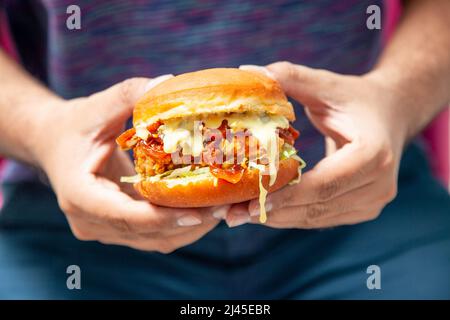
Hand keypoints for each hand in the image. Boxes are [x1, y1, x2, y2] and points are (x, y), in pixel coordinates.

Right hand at [32, 76, 221, 252]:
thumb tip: (169, 82)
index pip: (124, 215)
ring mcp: (101, 229)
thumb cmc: (76, 123)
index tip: (197, 213)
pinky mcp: (114, 228)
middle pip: (145, 233)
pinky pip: (151, 236)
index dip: (162, 218)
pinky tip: (201, 209)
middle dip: (185, 224)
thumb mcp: (99, 106)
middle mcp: (88, 220)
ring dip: (187, 230)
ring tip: (219, 209)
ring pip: (152, 241)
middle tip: (222, 207)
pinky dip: (177, 227)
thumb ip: (130, 94)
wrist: (52, 142)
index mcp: (79, 194)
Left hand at [226, 62, 407, 227]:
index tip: (250, 199)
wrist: (391, 114)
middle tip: (232, 213)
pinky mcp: (365, 209)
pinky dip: (292, 216)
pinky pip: (322, 218)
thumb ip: (290, 77)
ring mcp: (374, 201)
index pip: (324, 183)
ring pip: (317, 218)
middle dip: (273, 211)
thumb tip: (248, 73)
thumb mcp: (325, 85)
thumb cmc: (355, 98)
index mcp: (374, 154)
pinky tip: (264, 210)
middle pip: (318, 206)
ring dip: (278, 218)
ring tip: (239, 215)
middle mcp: (379, 185)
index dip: (287, 194)